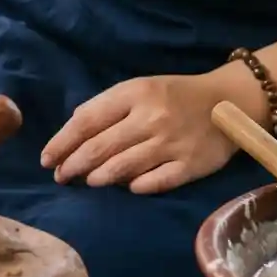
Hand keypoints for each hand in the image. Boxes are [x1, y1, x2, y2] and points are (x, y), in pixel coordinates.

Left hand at [38, 71, 238, 194]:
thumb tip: (73, 132)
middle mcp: (151, 118)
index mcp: (135, 93)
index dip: (62, 142)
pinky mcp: (190, 166)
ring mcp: (171, 143)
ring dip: (98, 177)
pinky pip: (154, 182)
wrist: (230, 102)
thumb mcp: (141, 88)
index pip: (87, 120)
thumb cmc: (176, 95)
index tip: (46, 158)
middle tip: (60, 176)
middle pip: (99, 148)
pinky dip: (135, 187)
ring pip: (122, 167)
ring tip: (88, 181)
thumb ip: (109, 107)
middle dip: (73, 165)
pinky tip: (127, 188)